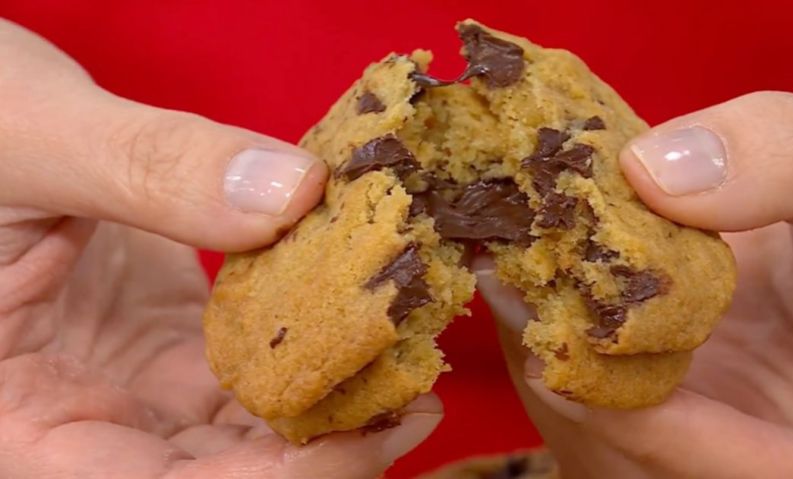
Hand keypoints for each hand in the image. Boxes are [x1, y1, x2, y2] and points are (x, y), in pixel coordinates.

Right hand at [0, 19, 440, 477]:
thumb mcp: (31, 139)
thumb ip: (150, 168)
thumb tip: (293, 193)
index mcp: (13, 419)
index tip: (365, 438)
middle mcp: (75, 421)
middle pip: (215, 476)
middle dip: (321, 453)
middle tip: (412, 397)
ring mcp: (128, 385)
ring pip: (244, 430)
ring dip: (331, 403)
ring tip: (407, 356)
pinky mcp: (169, 342)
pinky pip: (253, 368)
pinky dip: (312, 346)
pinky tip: (361, 315)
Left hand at [474, 59, 792, 477]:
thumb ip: (790, 161)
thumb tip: (648, 170)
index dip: (664, 433)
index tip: (574, 357)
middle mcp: (789, 452)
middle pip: (662, 474)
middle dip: (579, 397)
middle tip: (512, 291)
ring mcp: (725, 430)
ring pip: (614, 447)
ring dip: (552, 365)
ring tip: (509, 271)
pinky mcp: (683, 395)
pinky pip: (602, 401)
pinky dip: (560, 341)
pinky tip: (533, 274)